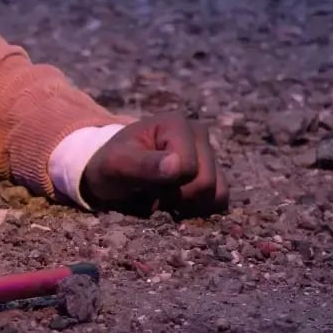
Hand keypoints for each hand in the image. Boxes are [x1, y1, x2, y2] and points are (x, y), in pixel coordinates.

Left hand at [81, 112, 227, 217]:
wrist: (112, 171)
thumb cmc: (112, 164)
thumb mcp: (117, 164)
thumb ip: (143, 164)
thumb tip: (178, 167)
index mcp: (176, 124)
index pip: (187, 168)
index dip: (165, 183)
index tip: (144, 180)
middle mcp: (198, 134)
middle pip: (206, 182)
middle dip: (177, 196)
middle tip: (153, 190)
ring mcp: (209, 153)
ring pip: (215, 193)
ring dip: (187, 204)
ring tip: (164, 194)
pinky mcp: (214, 172)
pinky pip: (220, 199)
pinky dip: (198, 208)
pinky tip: (177, 202)